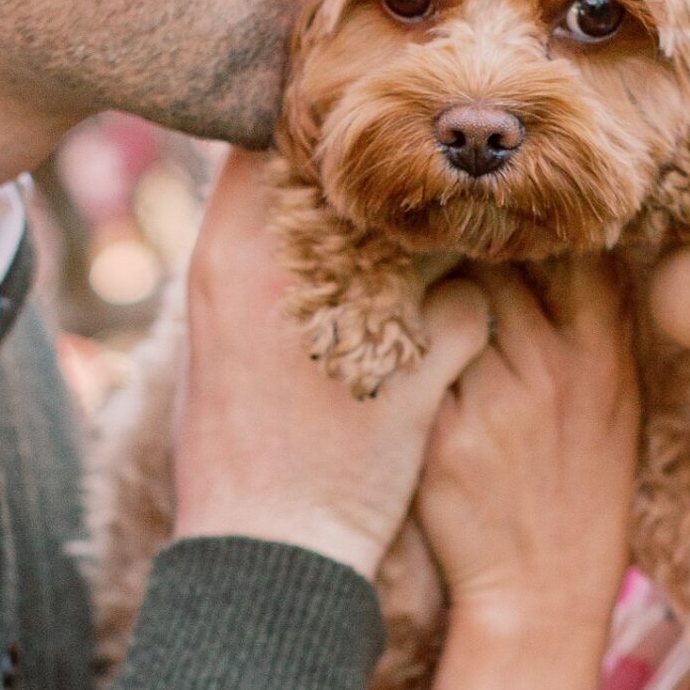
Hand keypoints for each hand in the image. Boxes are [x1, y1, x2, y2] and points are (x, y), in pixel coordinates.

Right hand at [173, 152, 490, 581]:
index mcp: (225, 258)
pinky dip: (474, 315)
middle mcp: (287, 275)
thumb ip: (244, 261)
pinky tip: (463, 336)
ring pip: (426, 230)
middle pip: (359, 169)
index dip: (318, 134)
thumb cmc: (234, 449)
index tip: (348, 144)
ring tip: (455, 247)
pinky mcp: (419, 377)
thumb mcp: (215, 335)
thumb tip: (270, 201)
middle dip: (392, 174)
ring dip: (445, 238)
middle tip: (419, 180)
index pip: (272, 141)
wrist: (265, 556)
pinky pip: (469, 305)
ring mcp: (355, 321)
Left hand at [416, 258, 638, 647]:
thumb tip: (565, 249)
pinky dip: (402, 349)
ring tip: (412, 294)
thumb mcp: (614, 406)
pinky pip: (415, 361)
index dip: (533, 228)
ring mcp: (496, 399)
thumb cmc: (579, 490)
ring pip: (448, 305)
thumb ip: (592, 329)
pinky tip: (392, 353)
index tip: (505, 217)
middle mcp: (552, 369)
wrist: (542, 586)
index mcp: (601, 357)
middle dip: (466, 252)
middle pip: (496, 267)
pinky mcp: (444, 432)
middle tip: (437, 243)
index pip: (569, 252)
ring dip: (429, 295)